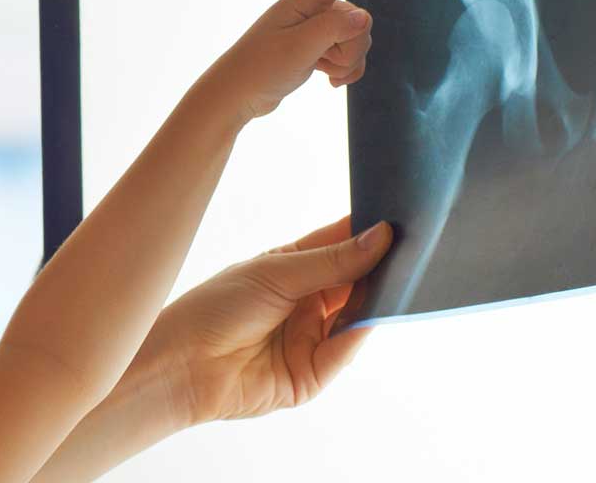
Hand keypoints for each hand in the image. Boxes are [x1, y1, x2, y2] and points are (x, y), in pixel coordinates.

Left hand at [133, 215, 391, 427]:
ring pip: (357, 316)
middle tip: (413, 247)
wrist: (182, 363)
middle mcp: (306, 303)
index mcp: (293, 269)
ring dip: (378, 299)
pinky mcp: (312, 375)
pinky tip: (374, 313)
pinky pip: (345, 351)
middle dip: (382, 267)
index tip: (400, 218)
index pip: (341, 245)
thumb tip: (382, 235)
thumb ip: (332, 260)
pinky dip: (360, 333)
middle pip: (356, 282)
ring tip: (403, 276)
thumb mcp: (278, 272)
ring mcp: (311, 339)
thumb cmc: (216, 307)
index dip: (369, 233)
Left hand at [195, 0, 396, 122]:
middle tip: (325, 59)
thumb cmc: (260, 67)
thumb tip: (365, 18)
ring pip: (356, 40)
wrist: (237, 95)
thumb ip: (333, 29)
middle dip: (352, 45)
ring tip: (323, 70)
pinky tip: (330, 82)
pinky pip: (348, 56)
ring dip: (348, 61)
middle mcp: (312, 10)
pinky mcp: (315, 50)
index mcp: (304, 0)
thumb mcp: (298, 47)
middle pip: (357, 19)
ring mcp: (314, 31)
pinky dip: (345, 69)